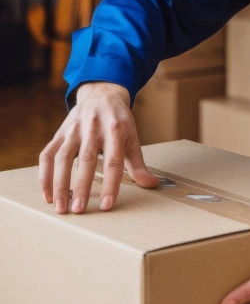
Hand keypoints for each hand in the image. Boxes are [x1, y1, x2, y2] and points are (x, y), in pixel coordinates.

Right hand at [39, 82, 158, 213]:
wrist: (101, 94)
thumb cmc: (118, 121)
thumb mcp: (132, 137)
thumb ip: (138, 163)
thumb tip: (151, 184)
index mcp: (115, 130)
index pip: (113, 161)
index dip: (110, 184)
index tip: (106, 205)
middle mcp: (93, 128)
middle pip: (86, 160)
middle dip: (81, 186)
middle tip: (78, 210)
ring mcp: (74, 130)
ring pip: (63, 157)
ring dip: (59, 184)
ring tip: (61, 207)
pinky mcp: (60, 133)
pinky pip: (48, 154)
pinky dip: (45, 175)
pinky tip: (47, 194)